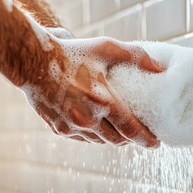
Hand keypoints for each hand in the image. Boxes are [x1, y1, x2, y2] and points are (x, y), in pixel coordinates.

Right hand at [23, 35, 163, 147]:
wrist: (32, 61)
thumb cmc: (73, 53)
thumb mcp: (107, 48)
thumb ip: (136, 56)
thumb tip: (160, 67)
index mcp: (103, 101)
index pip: (131, 129)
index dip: (146, 139)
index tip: (156, 143)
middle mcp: (88, 118)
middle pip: (117, 140)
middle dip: (131, 140)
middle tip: (139, 135)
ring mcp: (71, 126)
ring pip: (100, 141)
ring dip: (112, 138)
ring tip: (121, 131)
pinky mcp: (59, 129)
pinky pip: (83, 138)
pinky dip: (94, 135)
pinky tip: (98, 126)